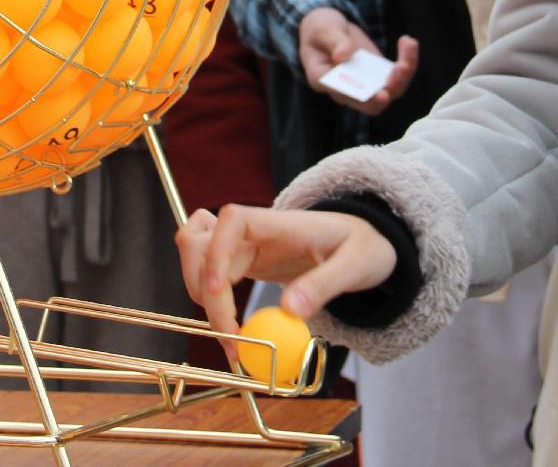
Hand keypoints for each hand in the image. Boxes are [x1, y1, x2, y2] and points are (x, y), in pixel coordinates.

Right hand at [177, 205, 395, 366]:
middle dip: (202, 289)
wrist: (361, 243)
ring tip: (230, 336)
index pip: (232, 220)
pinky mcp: (242, 262)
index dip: (215, 252)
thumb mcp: (355, 266)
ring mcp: (244, 245)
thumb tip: (289, 311)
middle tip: (229, 337)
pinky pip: (208, 273)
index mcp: (279, 223)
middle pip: (202, 243)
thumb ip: (323, 286)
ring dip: (198, 294)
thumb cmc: (362, 246)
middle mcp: (253, 230)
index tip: (215, 291)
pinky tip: (228, 324)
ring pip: (195, 256)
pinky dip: (206, 298)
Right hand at [297, 8, 419, 114]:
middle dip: (389, 90)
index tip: (380, 92)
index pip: (341, 94)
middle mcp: (346, 90)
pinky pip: (397, 77)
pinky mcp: (378, 75)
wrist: (328, 29)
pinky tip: (408, 42)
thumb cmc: (319, 29)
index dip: (361, 95)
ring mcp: (365, 84)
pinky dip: (407, 61)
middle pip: (371, 104)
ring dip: (404, 74)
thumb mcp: (323, 29)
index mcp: (324, 80)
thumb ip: (334, 41)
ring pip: (390, 91)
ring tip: (408, 45)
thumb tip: (344, 55)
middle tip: (402, 68)